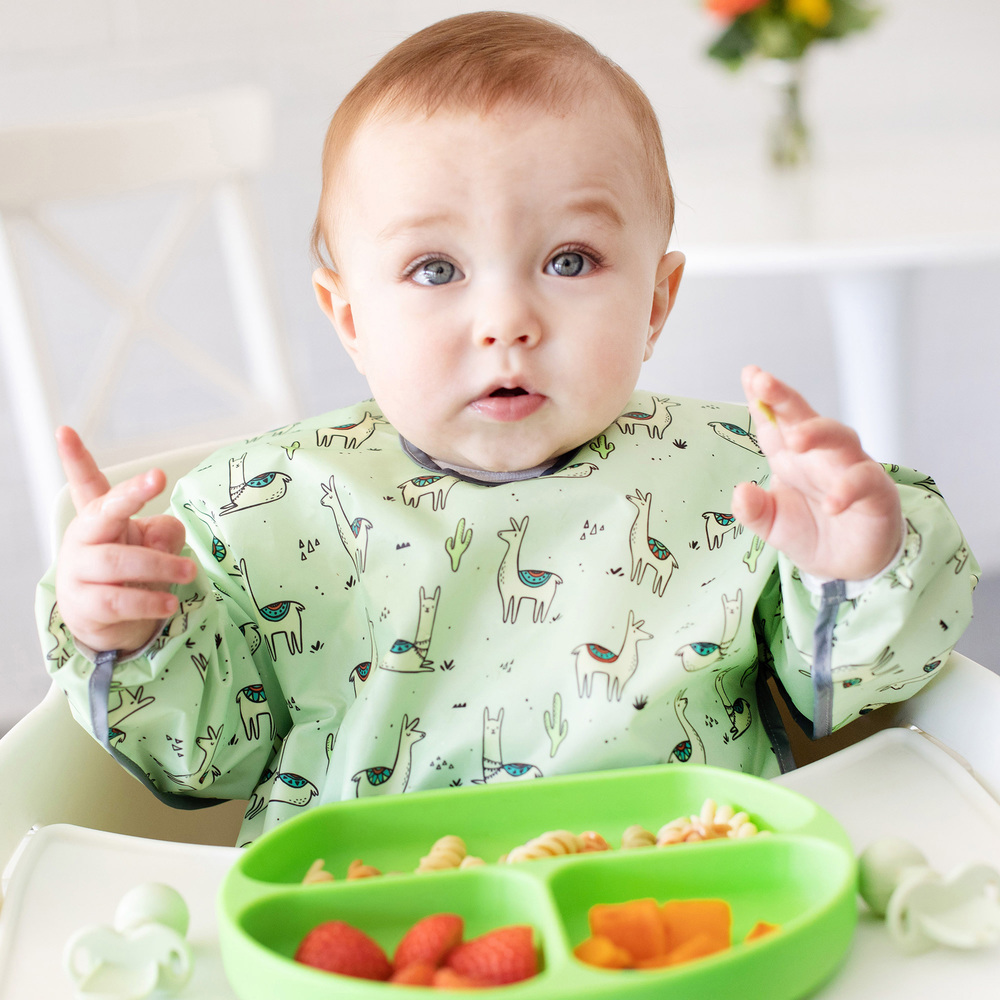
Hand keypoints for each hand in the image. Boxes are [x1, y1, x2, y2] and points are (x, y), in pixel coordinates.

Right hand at [54, 427, 195, 653]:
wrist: (108, 619)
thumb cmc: (134, 568)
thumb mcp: (155, 540)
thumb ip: (165, 531)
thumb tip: (162, 544)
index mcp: (99, 515)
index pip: (85, 483)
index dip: (74, 458)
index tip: (65, 431)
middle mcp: (83, 538)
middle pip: (102, 512)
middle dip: (130, 494)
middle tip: (158, 478)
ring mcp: (78, 572)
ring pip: (118, 561)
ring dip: (160, 565)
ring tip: (189, 571)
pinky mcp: (84, 605)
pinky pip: (117, 601)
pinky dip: (148, 601)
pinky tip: (170, 602)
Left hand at [730, 366, 902, 581]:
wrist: (847, 567)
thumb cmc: (810, 532)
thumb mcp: (771, 524)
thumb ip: (753, 510)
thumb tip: (740, 492)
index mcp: (791, 456)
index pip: (775, 421)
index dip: (763, 397)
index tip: (749, 373)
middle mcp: (820, 455)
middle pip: (804, 417)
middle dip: (783, 397)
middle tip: (763, 382)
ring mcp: (850, 469)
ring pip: (840, 437)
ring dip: (818, 433)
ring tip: (795, 440)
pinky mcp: (875, 492)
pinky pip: (864, 482)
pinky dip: (848, 490)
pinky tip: (832, 504)